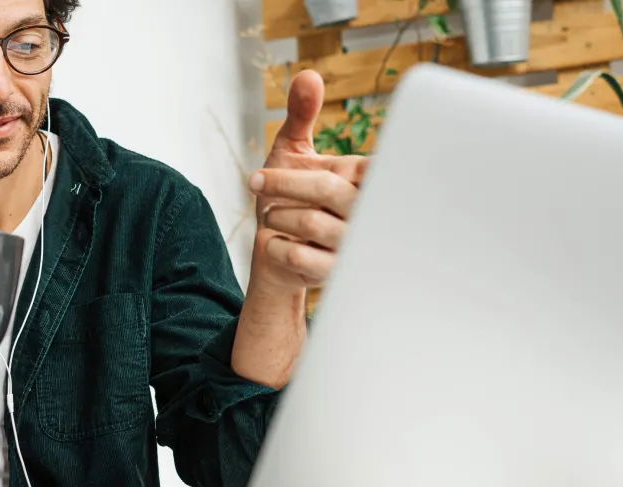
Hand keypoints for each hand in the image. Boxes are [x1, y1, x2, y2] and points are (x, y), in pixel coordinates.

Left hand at [249, 70, 367, 289]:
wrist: (279, 258)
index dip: (316, 165)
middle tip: (255, 182)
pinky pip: (296, 256)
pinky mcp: (334, 275)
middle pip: (326, 188)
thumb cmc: (293, 200)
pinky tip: (277, 243)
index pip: (363, 164)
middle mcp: (367, 213)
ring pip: (309, 223)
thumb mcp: (294, 153)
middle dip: (281, 183)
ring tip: (272, 215)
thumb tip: (308, 75)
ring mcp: (352, 246)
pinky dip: (275, 246)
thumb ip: (302, 115)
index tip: (285, 169)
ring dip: (276, 215)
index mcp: (365, 181)